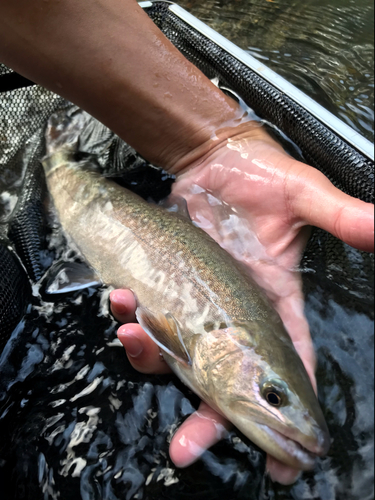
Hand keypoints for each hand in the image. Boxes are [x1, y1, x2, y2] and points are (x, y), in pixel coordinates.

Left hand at [110, 125, 373, 484]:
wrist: (213, 159)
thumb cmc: (263, 177)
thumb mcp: (304, 195)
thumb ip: (340, 216)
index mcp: (275, 303)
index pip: (292, 364)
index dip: (290, 412)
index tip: (286, 462)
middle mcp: (235, 315)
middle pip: (223, 382)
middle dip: (208, 418)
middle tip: (188, 449)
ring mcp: (197, 304)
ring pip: (175, 355)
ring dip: (151, 358)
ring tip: (133, 338)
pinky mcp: (165, 286)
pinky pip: (145, 319)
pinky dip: (130, 319)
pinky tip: (122, 304)